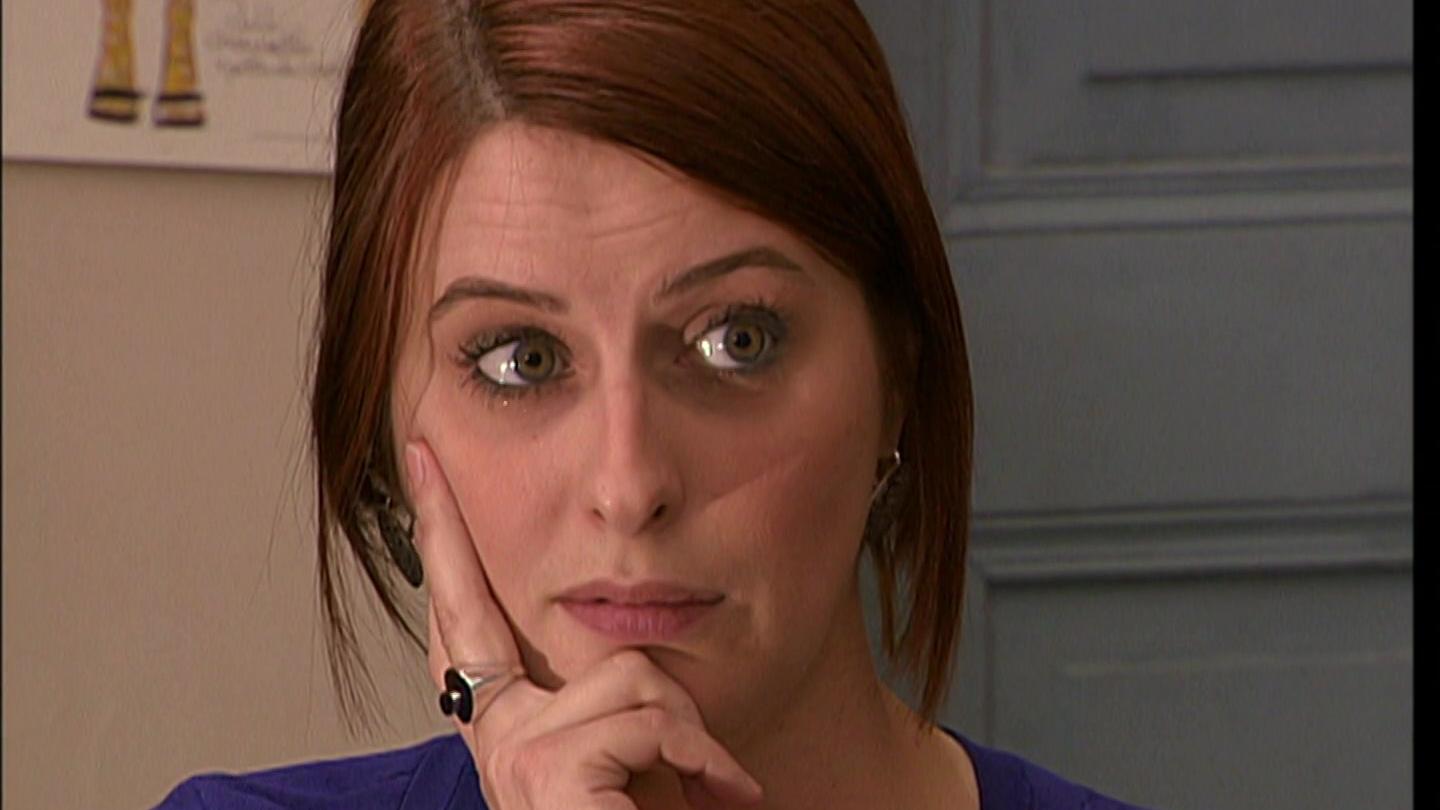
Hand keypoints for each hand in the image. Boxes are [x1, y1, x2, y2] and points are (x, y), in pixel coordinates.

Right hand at [406, 440, 764, 809]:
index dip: (442, 543)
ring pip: (626, 673)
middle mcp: (493, 733)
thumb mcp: (634, 756)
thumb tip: (632, 655)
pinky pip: (648, 716)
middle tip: (423, 450)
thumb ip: (614, 701)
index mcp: (510, 724)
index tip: (425, 468)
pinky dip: (705, 758)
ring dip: (691, 732)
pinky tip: (717, 796)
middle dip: (445, 526)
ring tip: (713, 783)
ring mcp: (511, 751)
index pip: (463, 621)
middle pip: (467, 604)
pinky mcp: (546, 766)